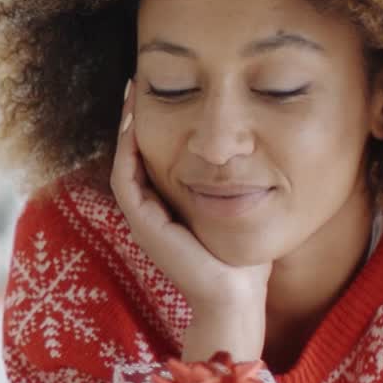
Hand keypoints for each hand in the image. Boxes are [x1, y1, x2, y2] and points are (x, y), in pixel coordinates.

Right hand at [111, 78, 270, 359]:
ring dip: (124, 130)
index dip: (150, 127)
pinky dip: (127, 152)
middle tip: (134, 85)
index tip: (156, 94)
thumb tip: (258, 153)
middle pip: (132, 157)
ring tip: (130, 96)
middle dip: (131, 120)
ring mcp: (143, 219)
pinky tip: (134, 125)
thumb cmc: (245, 260)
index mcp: (169, 208)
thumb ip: (237, 184)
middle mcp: (150, 212)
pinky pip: (126, 180)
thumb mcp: (241, 209)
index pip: (151, 159)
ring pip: (124, 163)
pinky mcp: (143, 225)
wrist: (235, 297)